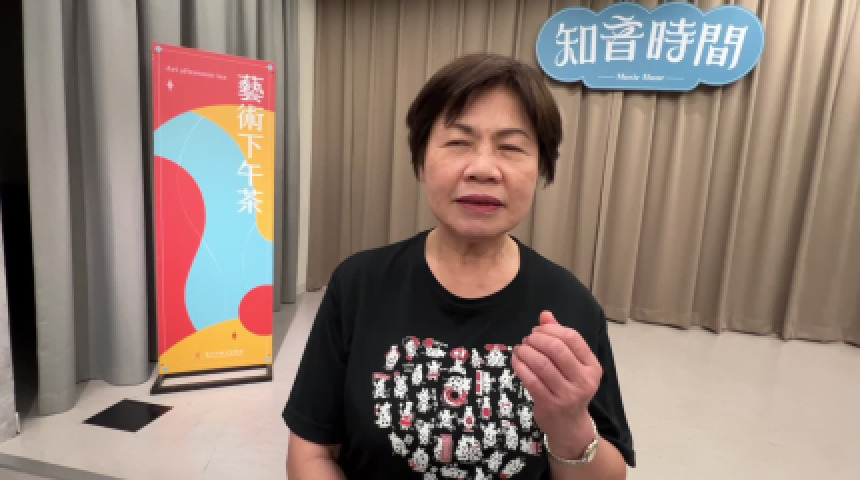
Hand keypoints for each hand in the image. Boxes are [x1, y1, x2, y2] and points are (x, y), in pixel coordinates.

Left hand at [511, 311, 602, 457]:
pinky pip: (530, 380)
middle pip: (556, 349)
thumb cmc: (569, 389)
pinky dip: (520, 366)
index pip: (572, 338)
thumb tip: (545, 314)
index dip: (551, 329)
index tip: (537, 330)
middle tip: (527, 339)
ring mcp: (567, 395)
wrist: (569, 427)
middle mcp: (584, 381)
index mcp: (592, 367)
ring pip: (541, 364)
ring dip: (526, 351)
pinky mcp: (550, 405)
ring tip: (520, 348)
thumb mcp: (572, 365)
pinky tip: (516, 360)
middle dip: (537, 339)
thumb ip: (560, 338)